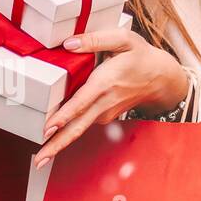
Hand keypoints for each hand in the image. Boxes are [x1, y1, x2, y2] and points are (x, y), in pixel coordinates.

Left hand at [33, 27, 189, 168]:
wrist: (161, 79)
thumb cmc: (140, 56)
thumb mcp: (123, 39)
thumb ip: (95, 39)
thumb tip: (68, 43)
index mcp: (105, 83)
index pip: (81, 102)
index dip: (64, 116)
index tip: (48, 129)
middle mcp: (103, 103)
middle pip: (77, 127)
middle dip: (57, 145)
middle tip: (39, 161)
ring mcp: (104, 113)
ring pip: (79, 130)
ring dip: (59, 143)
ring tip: (41, 157)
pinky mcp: (104, 117)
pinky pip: (82, 124)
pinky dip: (67, 133)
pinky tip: (53, 139)